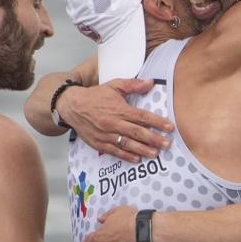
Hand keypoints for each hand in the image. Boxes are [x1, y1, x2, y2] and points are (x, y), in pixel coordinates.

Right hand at [58, 80, 172, 162]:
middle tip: (167, 144)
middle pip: (137, 133)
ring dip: (142, 150)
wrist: (71, 106)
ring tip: (155, 154)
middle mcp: (113, 123)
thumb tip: (151, 82)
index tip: (169, 127)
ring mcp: (105, 134)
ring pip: (127, 144)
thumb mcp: (114, 85)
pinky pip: (114, 151)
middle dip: (154, 139)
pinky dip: (126, 156)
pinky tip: (137, 159)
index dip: (157, 122)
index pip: (142, 117)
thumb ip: (133, 85)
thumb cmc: (95, 96)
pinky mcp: (98, 143)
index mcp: (119, 109)